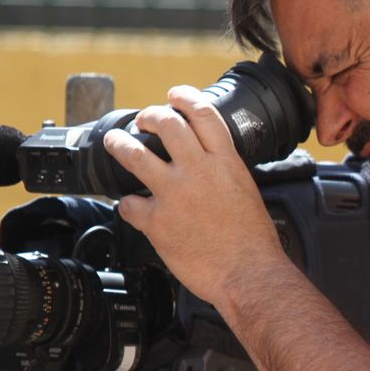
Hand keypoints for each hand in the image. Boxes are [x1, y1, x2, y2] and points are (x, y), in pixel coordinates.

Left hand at [103, 85, 287, 306]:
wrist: (248, 274)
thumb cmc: (254, 243)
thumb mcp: (247, 193)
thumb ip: (225, 175)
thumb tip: (210, 169)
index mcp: (226, 163)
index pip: (203, 115)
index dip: (184, 98)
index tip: (174, 96)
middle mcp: (199, 171)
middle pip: (166, 124)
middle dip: (149, 116)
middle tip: (143, 120)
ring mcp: (175, 194)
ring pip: (136, 154)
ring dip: (120, 144)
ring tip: (115, 142)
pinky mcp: (157, 221)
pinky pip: (129, 205)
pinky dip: (127, 205)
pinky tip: (130, 208)